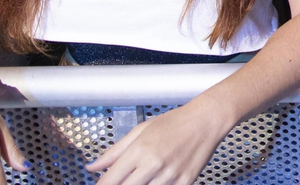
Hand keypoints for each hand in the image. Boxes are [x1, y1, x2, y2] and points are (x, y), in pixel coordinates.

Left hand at [86, 99, 232, 183]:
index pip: (110, 180)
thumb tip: (92, 167)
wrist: (207, 120)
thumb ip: (114, 152)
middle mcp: (154, 164)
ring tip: (143, 177)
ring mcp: (170, 175)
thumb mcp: (140, 131)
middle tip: (123, 181)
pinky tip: (159, 179)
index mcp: (140, 150)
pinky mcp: (185, 182)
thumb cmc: (174, 122)